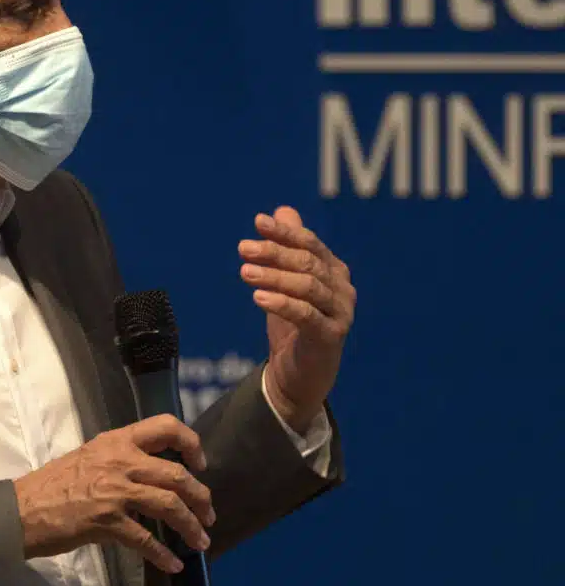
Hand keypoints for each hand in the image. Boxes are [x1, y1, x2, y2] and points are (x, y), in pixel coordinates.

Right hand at [13, 415, 215, 573]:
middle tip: (208, 514)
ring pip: (169, 505)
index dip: (191, 443)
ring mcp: (115, 490)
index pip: (166, 426)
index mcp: (117, 440)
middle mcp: (121, 460)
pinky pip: (146, 540)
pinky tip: (173, 564)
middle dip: (200, 497)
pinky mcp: (108, 521)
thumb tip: (153, 474)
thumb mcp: (91, 455)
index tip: (199, 464)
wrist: (24, 508)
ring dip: (192, 526)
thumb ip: (121, 458)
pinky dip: (164, 554)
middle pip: (177, 474)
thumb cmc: (55, 482)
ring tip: (201, 541)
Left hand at [238, 206, 355, 434]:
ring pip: (308, 287)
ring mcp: (341, 314)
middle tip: (244, 248)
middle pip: (308, 263)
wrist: (298, 375)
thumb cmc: (292, 325)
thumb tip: (283, 210)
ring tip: (245, 272)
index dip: (284, 232)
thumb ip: (287, 248)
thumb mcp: (285, 283)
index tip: (258, 222)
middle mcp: (342, 289)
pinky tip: (259, 298)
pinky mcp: (331, 338)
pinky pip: (307, 316)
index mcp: (333, 270)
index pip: (309, 244)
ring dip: (274, 277)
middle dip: (274, 253)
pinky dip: (283, 304)